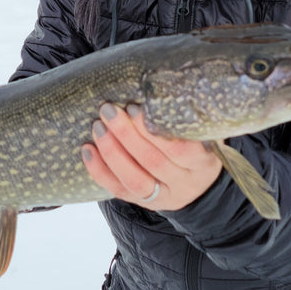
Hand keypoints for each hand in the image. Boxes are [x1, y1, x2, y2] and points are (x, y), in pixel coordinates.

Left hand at [81, 103, 220, 211]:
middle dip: (127, 135)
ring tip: (97, 127)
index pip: (181, 149)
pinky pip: (119, 190)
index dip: (155, 131)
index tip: (135, 108)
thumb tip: (157, 86)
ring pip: (135, 179)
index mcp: (203, 162)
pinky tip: (87, 149)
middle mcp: (184, 183)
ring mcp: (164, 197)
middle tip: (109, 110)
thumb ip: (185, 116)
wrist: (200, 185)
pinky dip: (100, 171)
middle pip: (153, 162)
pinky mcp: (144, 203)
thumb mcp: (202, 132)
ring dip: (112, 152)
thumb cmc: (197, 146)